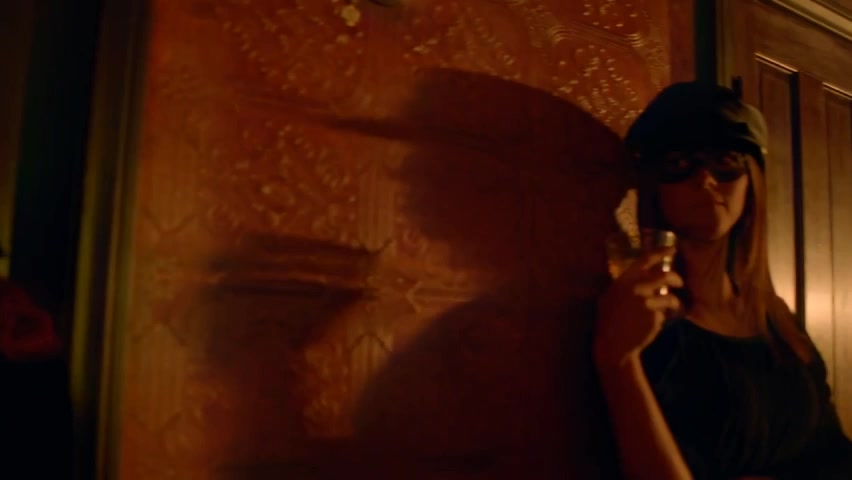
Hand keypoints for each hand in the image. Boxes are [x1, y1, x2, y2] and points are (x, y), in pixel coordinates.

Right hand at [594, 248, 682, 366]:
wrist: (613, 343)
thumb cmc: (609, 320)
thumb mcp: (610, 296)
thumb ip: (624, 285)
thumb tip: (639, 275)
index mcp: (624, 279)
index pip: (645, 259)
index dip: (661, 251)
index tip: (673, 248)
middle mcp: (636, 287)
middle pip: (665, 276)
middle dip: (676, 279)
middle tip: (679, 283)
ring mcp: (646, 301)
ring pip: (669, 297)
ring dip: (673, 302)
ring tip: (672, 307)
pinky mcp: (654, 316)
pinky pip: (665, 313)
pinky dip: (664, 317)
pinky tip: (655, 323)